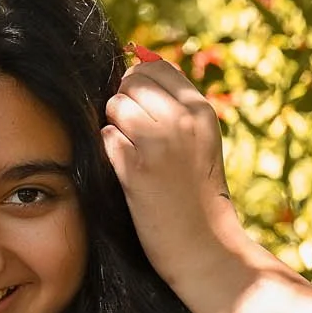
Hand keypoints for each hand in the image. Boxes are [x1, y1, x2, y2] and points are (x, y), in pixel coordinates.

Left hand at [101, 58, 250, 297]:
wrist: (205, 244)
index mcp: (201, 110)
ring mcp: (159, 144)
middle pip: (131, 83)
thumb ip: (176, 106)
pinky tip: (127, 171)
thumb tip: (135, 68)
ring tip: (131, 153)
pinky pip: (106, 138)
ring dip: (114, 127)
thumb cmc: (196, 192)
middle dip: (123, 104)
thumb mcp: (200, 139)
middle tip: (133, 136)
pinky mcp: (137, 170)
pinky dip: (110, 151)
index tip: (140, 111)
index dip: (138, 84)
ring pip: (115, 106)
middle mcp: (182, 120)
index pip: (156, 67)